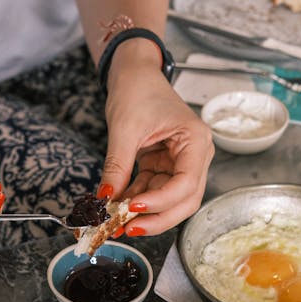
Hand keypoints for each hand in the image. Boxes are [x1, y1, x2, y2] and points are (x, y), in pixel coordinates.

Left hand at [100, 67, 213, 235]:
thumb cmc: (137, 89)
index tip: (133, 208)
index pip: (186, 184)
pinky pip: (153, 191)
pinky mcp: (164, 166)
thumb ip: (117, 167)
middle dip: (157, 218)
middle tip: (127, 228)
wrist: (134, 73)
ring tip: (116, 223)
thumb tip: (105, 199)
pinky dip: (136, 201)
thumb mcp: (124, 129)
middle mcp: (195, 155)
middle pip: (184, 200)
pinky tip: (117, 209)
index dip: (161, 202)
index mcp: (195, 141)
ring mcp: (181, 163)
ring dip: (144, 214)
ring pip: (169, 201)